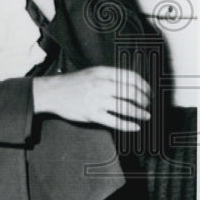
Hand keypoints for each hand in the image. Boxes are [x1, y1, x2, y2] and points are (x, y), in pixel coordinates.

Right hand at [32, 66, 150, 130]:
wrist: (51, 92)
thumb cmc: (72, 83)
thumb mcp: (91, 73)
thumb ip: (110, 77)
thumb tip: (133, 85)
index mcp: (102, 72)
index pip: (131, 77)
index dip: (144, 86)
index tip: (149, 93)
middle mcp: (100, 84)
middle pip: (132, 92)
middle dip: (144, 101)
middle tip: (147, 106)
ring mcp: (96, 100)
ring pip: (126, 107)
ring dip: (140, 113)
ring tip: (145, 116)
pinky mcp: (92, 114)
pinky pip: (116, 121)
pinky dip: (128, 125)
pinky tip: (135, 127)